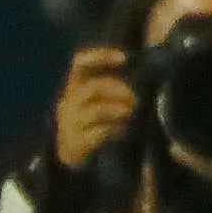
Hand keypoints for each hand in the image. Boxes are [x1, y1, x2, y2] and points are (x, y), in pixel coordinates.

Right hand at [50, 46, 136, 171]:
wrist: (73, 155)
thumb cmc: (92, 122)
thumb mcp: (98, 100)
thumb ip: (113, 86)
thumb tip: (143, 71)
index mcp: (75, 87)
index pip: (80, 64)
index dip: (100, 57)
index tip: (123, 58)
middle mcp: (69, 102)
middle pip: (93, 88)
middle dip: (118, 90)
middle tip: (135, 98)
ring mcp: (70, 123)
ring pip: (96, 111)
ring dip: (119, 110)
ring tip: (131, 112)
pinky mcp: (75, 143)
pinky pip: (98, 133)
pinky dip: (115, 129)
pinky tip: (124, 131)